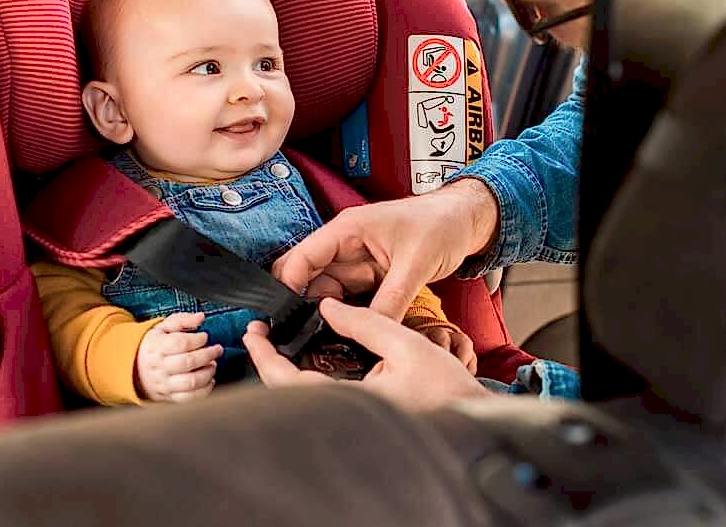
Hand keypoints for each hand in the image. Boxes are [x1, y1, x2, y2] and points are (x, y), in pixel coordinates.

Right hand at [135, 312, 224, 402]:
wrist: (135, 368)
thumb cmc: (155, 346)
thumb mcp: (164, 328)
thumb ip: (183, 320)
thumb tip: (200, 317)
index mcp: (157, 347)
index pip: (180, 343)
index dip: (197, 339)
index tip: (204, 336)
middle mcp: (160, 367)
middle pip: (188, 362)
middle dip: (208, 355)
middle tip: (217, 350)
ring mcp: (164, 384)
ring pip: (190, 382)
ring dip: (208, 373)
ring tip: (212, 364)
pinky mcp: (169, 396)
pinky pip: (189, 398)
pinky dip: (205, 390)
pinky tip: (209, 380)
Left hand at [243, 299, 490, 410]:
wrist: (471, 415)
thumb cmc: (447, 387)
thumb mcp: (407, 344)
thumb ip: (365, 322)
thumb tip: (328, 306)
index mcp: (354, 400)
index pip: (291, 382)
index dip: (265, 358)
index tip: (254, 334)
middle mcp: (347, 415)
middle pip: (289, 393)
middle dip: (269, 362)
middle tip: (260, 334)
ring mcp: (352, 419)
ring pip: (304, 396)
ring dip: (286, 370)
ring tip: (278, 341)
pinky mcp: (360, 416)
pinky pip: (322, 398)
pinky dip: (307, 377)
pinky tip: (308, 358)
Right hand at [272, 178, 499, 319]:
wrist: (466, 221)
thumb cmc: (441, 224)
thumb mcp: (416, 264)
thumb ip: (391, 300)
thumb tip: (371, 330)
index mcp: (348, 230)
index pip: (303, 257)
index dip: (289, 286)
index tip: (285, 318)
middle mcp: (346, 245)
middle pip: (309, 278)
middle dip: (304, 305)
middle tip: (305, 336)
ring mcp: (358, 261)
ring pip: (328, 292)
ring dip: (328, 314)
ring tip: (329, 339)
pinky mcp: (371, 275)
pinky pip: (350, 298)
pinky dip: (349, 314)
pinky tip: (350, 332)